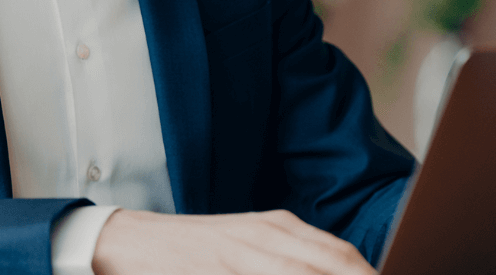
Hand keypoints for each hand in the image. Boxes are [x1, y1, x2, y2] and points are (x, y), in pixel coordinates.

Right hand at [91, 208, 377, 274]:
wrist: (130, 242)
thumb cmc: (197, 249)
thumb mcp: (250, 242)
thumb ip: (293, 256)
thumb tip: (340, 266)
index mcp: (276, 226)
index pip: (337, 253)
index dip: (365, 271)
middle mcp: (262, 237)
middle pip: (326, 265)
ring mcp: (237, 258)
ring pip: (296, 274)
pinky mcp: (213, 274)